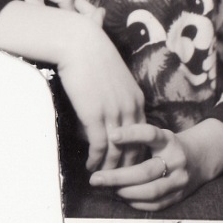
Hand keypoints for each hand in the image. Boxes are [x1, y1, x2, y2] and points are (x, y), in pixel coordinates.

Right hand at [57, 18, 144, 171]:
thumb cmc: (93, 54)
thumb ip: (118, 92)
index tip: (128, 163)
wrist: (79, 42)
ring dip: (109, 168)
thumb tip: (112, 103)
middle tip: (117, 180)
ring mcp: (113, 113)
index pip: (142, 135)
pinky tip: (90, 165)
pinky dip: (95, 160)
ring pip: (116, 152)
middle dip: (126, 166)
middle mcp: (129, 108)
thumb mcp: (115, 75)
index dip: (136, 151)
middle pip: (133, 148)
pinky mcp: (94, 115)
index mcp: (137, 98)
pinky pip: (98, 146)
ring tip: (102, 178)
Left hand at [89, 119, 222, 210]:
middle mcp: (176, 159)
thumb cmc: (168, 146)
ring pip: (150, 191)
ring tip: (109, 188)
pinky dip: (136, 202)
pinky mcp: (179, 196)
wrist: (200, 158)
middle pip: (145, 171)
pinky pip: (155, 204)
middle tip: (96, 178)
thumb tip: (106, 143)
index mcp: (168, 139)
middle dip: (117, 176)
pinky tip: (123, 197)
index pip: (150, 134)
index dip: (131, 134)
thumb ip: (138, 138)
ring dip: (126, 192)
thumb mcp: (158, 136)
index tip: (111, 135)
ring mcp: (180, 180)